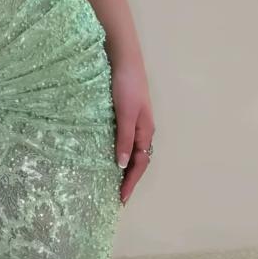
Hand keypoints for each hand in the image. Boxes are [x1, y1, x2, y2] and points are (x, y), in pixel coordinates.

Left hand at [111, 58, 154, 205]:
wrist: (125, 59)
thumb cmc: (126, 86)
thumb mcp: (125, 114)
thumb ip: (124, 138)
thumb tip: (122, 165)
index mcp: (145, 131)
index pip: (140, 163)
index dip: (131, 182)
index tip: (122, 199)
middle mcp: (143, 128)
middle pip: (139, 159)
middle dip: (130, 179)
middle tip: (118, 195)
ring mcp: (136, 120)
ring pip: (133, 149)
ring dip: (126, 166)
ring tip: (114, 180)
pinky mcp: (126, 112)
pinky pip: (126, 139)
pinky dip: (122, 151)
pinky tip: (111, 153)